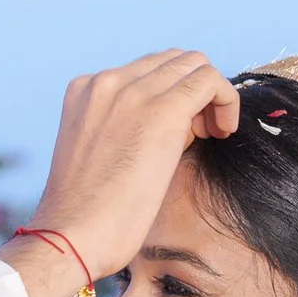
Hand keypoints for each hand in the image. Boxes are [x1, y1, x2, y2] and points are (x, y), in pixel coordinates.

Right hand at [2, 51, 238, 296]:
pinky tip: (222, 133)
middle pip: (173, 60)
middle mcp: (106, 81)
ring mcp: (133, 92)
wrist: (71, 236)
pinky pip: (210, 81)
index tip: (182, 130)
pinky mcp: (162, 111)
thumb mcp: (100, 152)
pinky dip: (226, 101)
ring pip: (195, 63)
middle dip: (194, 90)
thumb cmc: (87, 213)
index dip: (172, 94)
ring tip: (210, 135)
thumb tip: (176, 122)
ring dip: (211, 95)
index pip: (147, 70)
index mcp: (85, 90)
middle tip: (201, 133)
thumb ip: (128, 126)